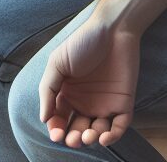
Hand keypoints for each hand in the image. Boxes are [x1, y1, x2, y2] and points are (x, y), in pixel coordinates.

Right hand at [39, 16, 139, 148]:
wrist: (113, 29)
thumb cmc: (83, 42)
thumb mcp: (58, 62)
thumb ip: (48, 89)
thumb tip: (43, 118)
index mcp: (68, 92)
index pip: (59, 118)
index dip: (56, 129)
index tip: (56, 134)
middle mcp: (85, 101)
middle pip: (77, 129)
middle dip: (74, 138)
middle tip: (73, 139)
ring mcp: (104, 103)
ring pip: (97, 132)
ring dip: (91, 138)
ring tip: (88, 134)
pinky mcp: (123, 102)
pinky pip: (119, 126)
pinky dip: (113, 136)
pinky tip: (104, 137)